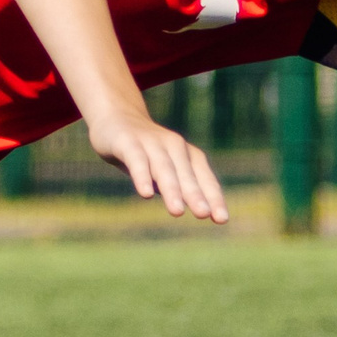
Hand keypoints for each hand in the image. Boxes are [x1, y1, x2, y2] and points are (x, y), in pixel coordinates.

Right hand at [82, 109, 228, 221]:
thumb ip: (180, 187)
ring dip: (172, 189)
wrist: (115, 117)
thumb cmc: (145, 151)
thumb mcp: (164, 170)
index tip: (221, 220)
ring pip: (164, 168)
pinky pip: (137, 161)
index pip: (204, 178)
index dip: (213, 198)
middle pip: (187, 174)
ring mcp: (151, 142)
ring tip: (177, 212)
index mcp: (187, 155)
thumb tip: (202, 211)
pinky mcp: (128, 142)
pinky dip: (142, 177)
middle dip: (195, 194)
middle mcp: (174, 146)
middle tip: (204, 214)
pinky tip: (146, 194)